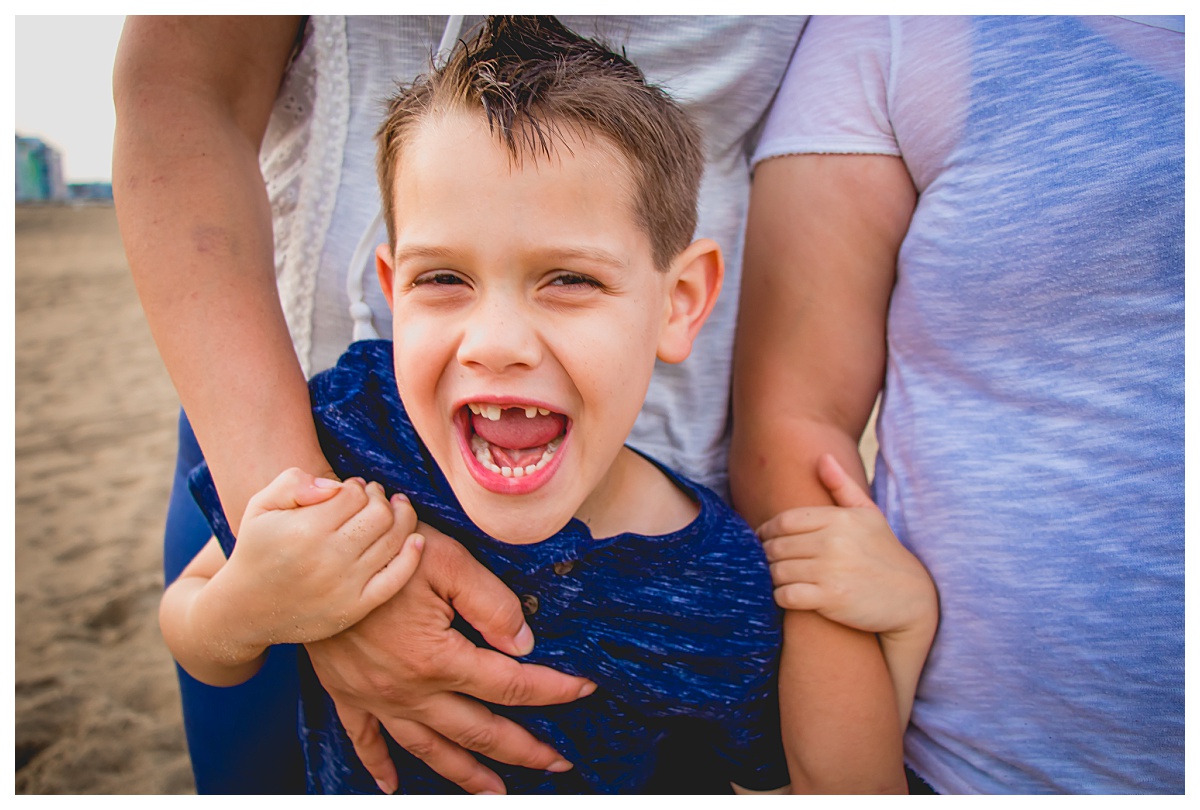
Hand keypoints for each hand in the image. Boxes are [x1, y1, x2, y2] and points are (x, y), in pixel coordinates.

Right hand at [216, 468, 423, 646]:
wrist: (244, 610)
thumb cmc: (256, 549)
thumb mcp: (261, 507)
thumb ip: (293, 482)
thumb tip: (337, 486)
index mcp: (304, 530)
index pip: (353, 495)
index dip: (358, 486)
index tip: (353, 488)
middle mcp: (328, 559)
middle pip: (380, 514)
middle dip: (381, 499)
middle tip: (376, 496)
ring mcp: (345, 586)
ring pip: (394, 541)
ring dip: (402, 518)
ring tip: (396, 509)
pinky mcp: (355, 608)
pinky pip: (397, 577)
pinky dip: (412, 555)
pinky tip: (416, 539)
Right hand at [304, 525, 595, 794]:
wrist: (307, 561)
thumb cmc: (381, 549)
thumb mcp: (446, 560)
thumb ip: (491, 602)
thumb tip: (524, 643)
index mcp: (437, 658)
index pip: (510, 684)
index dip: (552, 689)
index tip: (583, 690)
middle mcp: (408, 690)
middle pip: (478, 731)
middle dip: (523, 750)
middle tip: (558, 762)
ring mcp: (375, 698)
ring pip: (430, 749)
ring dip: (467, 775)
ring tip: (497, 793)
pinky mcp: (346, 695)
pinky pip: (365, 741)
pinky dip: (380, 767)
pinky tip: (393, 786)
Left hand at [758, 454, 937, 640]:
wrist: (911, 597)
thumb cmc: (883, 551)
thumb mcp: (868, 514)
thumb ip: (842, 486)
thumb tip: (822, 457)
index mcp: (839, 519)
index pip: (785, 521)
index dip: (768, 530)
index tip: (765, 539)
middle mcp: (834, 542)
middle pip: (777, 546)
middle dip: (769, 554)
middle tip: (773, 560)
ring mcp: (831, 571)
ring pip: (778, 571)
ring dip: (774, 576)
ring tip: (782, 576)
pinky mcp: (830, 599)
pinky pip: (786, 595)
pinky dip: (782, 596)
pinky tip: (791, 594)